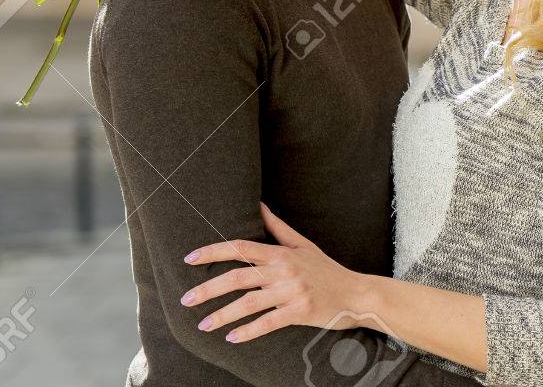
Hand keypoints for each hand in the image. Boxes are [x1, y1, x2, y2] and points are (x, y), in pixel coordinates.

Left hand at [180, 203, 369, 342]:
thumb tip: (258, 204)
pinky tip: (231, 337)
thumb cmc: (326, 269)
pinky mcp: (300, 313)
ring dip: (222, 315)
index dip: (214, 252)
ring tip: (203, 324)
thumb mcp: (303, 244)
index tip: (190, 258)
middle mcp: (284, 271)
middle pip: (238, 277)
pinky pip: (267, 323)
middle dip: (208, 289)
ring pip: (249, 303)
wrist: (356, 294)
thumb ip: (278, 227)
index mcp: (282, 253)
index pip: (241, 248)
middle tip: (185, 298)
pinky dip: (247, 332)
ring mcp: (292, 293)